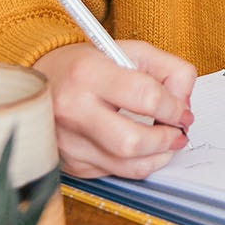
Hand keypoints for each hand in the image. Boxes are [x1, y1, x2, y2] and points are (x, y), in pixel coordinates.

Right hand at [34, 40, 196, 179]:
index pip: (146, 97)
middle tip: (177, 132)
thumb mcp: (131, 51)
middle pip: (133, 141)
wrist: (40, 83)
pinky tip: (138, 147)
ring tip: (164, 141)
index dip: (174, 108)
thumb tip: (184, 104)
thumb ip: (169, 70)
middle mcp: (72, 109)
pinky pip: (115, 173)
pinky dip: (135, 163)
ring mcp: (68, 141)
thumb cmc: (88, 66)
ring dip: (157, 156)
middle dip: (166, 139)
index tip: (182, 111)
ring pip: (127, 165)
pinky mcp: (70, 163)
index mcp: (88, 73)